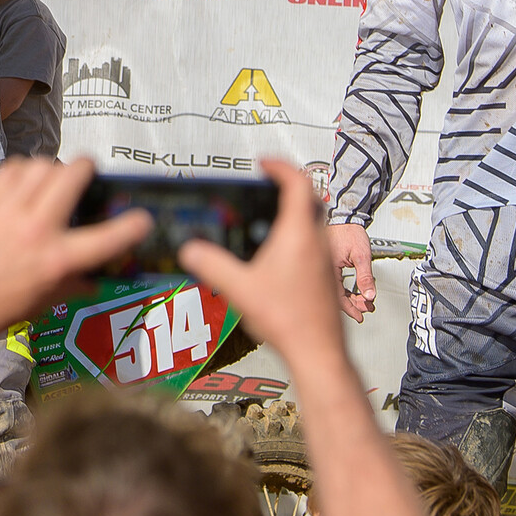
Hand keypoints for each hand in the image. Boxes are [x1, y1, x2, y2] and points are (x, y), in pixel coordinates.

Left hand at [0, 158, 150, 348]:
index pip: (105, 239)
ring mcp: (7, 211)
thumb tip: (95, 279)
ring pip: (40, 165)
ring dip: (52, 168)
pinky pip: (10, 169)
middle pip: (71, 175)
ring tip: (51, 178)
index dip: (131, 227)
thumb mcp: (43, 303)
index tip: (142, 218)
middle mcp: (35, 230)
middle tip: (87, 172)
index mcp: (56, 261)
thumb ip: (73, 285)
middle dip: (86, 167)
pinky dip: (22, 171)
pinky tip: (22, 183)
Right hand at [181, 160, 350, 361]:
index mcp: (298, 235)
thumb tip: (190, 250)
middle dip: (291, 186)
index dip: (281, 167)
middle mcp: (317, 242)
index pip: (298, 184)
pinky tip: (277, 255)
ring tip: (270, 217)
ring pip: (316, 222)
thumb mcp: (240, 288)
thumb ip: (211, 266)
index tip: (264, 164)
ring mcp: (325, 260)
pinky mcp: (325, 277)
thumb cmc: (288, 319)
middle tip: (270, 184)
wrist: (319, 352)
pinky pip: (315, 243)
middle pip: (311, 199)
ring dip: (297, 211)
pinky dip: (299, 235)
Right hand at [324, 218, 376, 321]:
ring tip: (364, 300)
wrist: (343, 218)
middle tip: (366, 308)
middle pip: (336, 296)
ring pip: (335, 290)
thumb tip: (369, 295)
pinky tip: (353, 291)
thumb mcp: (361, 255)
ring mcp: (323, 267)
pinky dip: (345, 289)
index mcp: (328, 269)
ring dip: (350, 297)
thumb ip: (365, 277)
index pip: (338, 296)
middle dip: (354, 304)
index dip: (350, 309)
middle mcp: (322, 269)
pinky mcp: (326, 265)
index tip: (360, 316)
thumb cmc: (349, 231)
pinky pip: (334, 283)